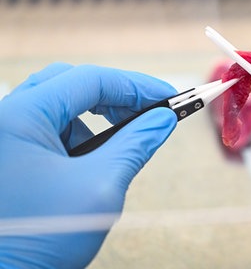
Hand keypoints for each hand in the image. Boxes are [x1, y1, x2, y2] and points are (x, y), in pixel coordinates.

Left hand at [0, 63, 177, 267]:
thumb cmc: (39, 238)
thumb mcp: (100, 187)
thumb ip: (135, 145)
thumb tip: (162, 121)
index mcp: (20, 117)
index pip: (89, 80)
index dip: (135, 86)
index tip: (167, 97)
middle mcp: (7, 120)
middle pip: (70, 83)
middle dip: (115, 95)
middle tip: (150, 110)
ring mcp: (6, 137)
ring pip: (58, 105)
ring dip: (96, 116)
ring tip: (122, 139)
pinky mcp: (11, 155)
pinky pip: (48, 128)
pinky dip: (78, 134)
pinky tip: (92, 159)